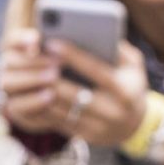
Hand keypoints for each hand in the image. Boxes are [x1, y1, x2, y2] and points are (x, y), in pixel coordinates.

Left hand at [0, 30, 149, 147]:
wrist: (136, 125)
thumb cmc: (130, 84)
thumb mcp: (133, 65)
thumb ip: (118, 47)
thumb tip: (96, 28)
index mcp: (125, 90)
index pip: (96, 70)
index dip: (72, 56)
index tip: (51, 42)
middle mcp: (112, 111)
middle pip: (73, 93)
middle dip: (50, 76)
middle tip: (31, 59)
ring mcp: (98, 127)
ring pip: (61, 109)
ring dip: (41, 92)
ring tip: (27, 74)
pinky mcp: (84, 136)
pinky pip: (57, 122)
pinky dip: (42, 106)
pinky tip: (30, 92)